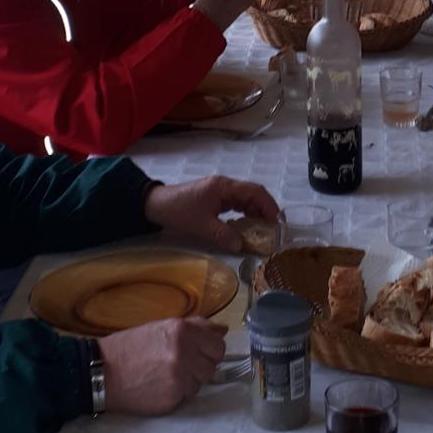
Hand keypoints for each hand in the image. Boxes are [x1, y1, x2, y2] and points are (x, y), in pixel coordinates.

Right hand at [99, 318, 225, 414]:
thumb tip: (222, 329)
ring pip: (200, 384)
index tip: (198, 353)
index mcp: (183, 331)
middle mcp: (184, 353)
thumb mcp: (162, 328)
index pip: (218, 346)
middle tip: (180, 366)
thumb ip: (195, 327)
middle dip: (200, 367)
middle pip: (212, 366)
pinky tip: (158, 386)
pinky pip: (186, 397)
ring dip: (188, 381)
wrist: (101, 371)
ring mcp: (179, 378)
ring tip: (165, 376)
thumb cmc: (130, 347)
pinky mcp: (172, 399)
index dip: (209, 351)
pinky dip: (176, 394)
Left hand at [143, 174, 279, 252]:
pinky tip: (245, 226)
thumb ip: (224, 235)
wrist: (155, 205)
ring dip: (255, 212)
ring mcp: (219, 192)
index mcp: (224, 187)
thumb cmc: (179, 211)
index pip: (254, 191)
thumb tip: (241, 246)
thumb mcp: (202, 226)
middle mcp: (225, 186)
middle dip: (265, 209)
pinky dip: (243, 214)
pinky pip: (235, 204)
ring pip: (244, 199)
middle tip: (273, 228)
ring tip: (262, 229)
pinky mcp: (214, 199)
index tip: (277, 221)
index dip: (269, 205)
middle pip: (252, 194)